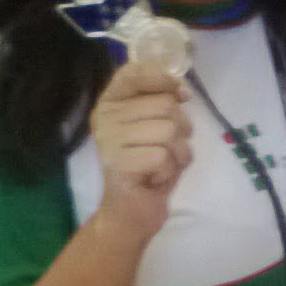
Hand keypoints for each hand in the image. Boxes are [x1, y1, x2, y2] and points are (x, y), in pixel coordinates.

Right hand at [87, 59, 192, 236]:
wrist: (131, 212)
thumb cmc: (149, 166)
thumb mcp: (156, 126)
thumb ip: (163, 102)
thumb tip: (181, 90)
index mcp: (110, 103)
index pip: (133, 73)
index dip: (163, 79)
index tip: (180, 95)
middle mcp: (104, 117)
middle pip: (165, 105)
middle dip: (180, 130)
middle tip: (166, 149)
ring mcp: (109, 140)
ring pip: (169, 131)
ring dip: (178, 153)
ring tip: (161, 165)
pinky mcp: (119, 164)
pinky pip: (164, 156)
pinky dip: (170, 171)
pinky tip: (154, 178)